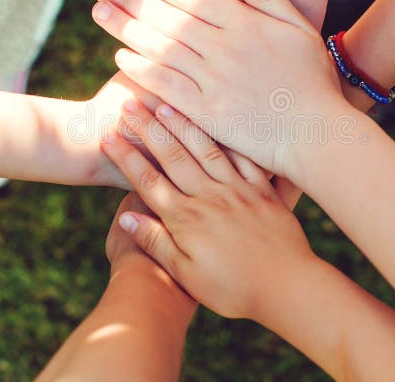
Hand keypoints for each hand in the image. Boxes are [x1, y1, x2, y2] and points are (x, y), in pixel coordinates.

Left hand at [91, 0, 343, 175]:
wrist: (315, 133)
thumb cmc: (312, 81)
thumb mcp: (300, 30)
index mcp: (245, 24)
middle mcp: (224, 48)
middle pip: (168, 18)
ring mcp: (213, 80)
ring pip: (162, 48)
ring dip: (127, 29)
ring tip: (100, 14)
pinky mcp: (207, 112)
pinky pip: (167, 87)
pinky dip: (143, 71)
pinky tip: (122, 59)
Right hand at [100, 98, 315, 319]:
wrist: (286, 289)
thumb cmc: (233, 290)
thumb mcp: (186, 274)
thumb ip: (156, 243)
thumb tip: (126, 218)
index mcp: (186, 219)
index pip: (147, 180)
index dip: (125, 156)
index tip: (108, 135)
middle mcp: (209, 197)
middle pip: (171, 156)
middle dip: (147, 129)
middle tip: (129, 104)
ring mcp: (237, 190)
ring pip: (203, 149)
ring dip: (181, 124)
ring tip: (164, 103)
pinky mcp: (262, 190)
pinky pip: (242, 156)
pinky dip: (227, 136)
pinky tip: (221, 118)